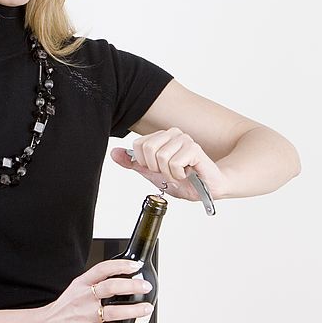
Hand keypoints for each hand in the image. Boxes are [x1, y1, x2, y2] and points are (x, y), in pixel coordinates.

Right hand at [35, 259, 153, 322]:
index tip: (134, 266)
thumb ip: (94, 287)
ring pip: (113, 311)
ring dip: (134, 310)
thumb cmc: (60, 311)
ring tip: (146, 309)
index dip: (120, 265)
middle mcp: (84, 297)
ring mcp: (83, 315)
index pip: (103, 269)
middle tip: (145, 287)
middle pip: (111, 287)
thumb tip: (119, 284)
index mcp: (81, 284)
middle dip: (132, 286)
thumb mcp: (75, 291)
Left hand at [110, 127, 226, 200]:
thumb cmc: (185, 181)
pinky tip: (188, 173)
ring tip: (180, 174)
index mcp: (161, 137)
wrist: (207, 189)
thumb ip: (133, 163)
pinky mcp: (194, 148)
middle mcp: (172, 133)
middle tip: (169, 172)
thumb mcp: (152, 174)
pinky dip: (178, 175)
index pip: (138, 145)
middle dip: (156, 168)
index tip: (158, 169)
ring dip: (169, 173)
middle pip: (147, 149)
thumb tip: (114, 153)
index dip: (145, 163)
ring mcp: (184, 139)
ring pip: (161, 157)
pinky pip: (174, 163)